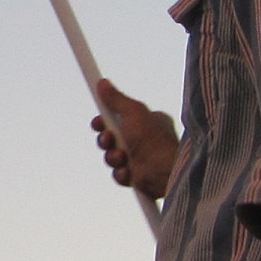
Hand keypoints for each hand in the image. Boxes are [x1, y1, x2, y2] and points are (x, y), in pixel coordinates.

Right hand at [91, 78, 179, 199]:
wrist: (164, 173)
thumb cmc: (153, 141)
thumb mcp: (133, 112)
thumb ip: (116, 99)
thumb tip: (103, 83)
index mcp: (149, 121)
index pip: (122, 116)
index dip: (106, 119)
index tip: (97, 121)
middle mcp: (146, 139)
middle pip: (114, 137)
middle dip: (107, 140)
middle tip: (108, 139)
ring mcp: (142, 159)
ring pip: (113, 156)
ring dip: (113, 157)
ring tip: (122, 157)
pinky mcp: (138, 177)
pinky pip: (119, 173)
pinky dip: (121, 173)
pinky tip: (129, 172)